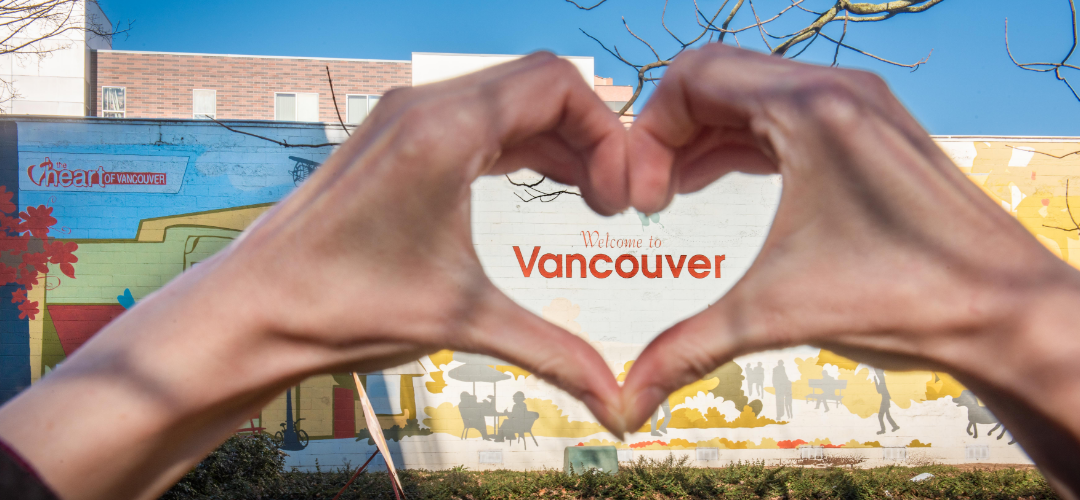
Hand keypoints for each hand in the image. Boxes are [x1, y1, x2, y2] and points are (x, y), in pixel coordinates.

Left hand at [0, 52, 630, 499]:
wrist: (253, 312)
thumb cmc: (342, 307)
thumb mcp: (463, 321)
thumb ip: (554, 352)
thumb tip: (617, 402)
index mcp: (445, 131)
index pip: (558, 85)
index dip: (609, 133)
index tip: (623, 196)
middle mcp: (423, 106)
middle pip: (539, 83)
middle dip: (590, 136)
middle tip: (614, 200)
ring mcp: (403, 116)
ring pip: (506, 98)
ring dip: (555, 139)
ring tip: (587, 196)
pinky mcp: (392, 136)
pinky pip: (475, 117)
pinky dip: (517, 143)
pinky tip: (535, 183)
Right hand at [619, 44, 1079, 492]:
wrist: (1006, 314)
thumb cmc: (908, 298)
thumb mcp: (776, 314)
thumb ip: (688, 347)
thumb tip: (629, 398)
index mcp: (811, 111)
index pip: (694, 78)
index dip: (648, 133)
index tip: (641, 195)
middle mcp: (838, 91)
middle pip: (719, 77)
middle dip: (671, 132)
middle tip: (651, 194)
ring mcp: (862, 105)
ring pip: (755, 91)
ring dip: (706, 134)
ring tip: (677, 191)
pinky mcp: (876, 129)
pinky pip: (789, 110)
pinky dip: (746, 138)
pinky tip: (726, 180)